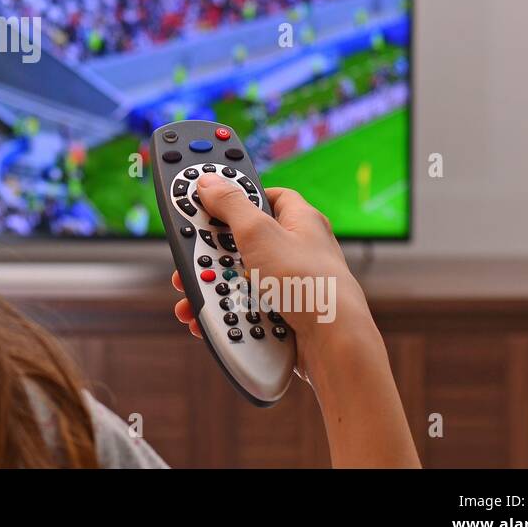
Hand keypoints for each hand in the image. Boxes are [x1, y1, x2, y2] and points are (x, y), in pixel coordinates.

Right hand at [170, 174, 374, 382]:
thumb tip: (210, 181)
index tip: (209, 198)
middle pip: (244, 240)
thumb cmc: (310, 283)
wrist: (332, 345)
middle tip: (195, 257)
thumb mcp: (259, 232)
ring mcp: (290, 283)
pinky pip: (245, 306)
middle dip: (213, 252)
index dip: (238, 194)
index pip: (266, 195)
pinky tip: (211, 320)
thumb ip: (230, 204)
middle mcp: (297, 250)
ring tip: (197, 296)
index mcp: (300, 221)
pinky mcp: (283, 313)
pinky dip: (226, 311)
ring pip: (240, 278)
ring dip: (213, 286)